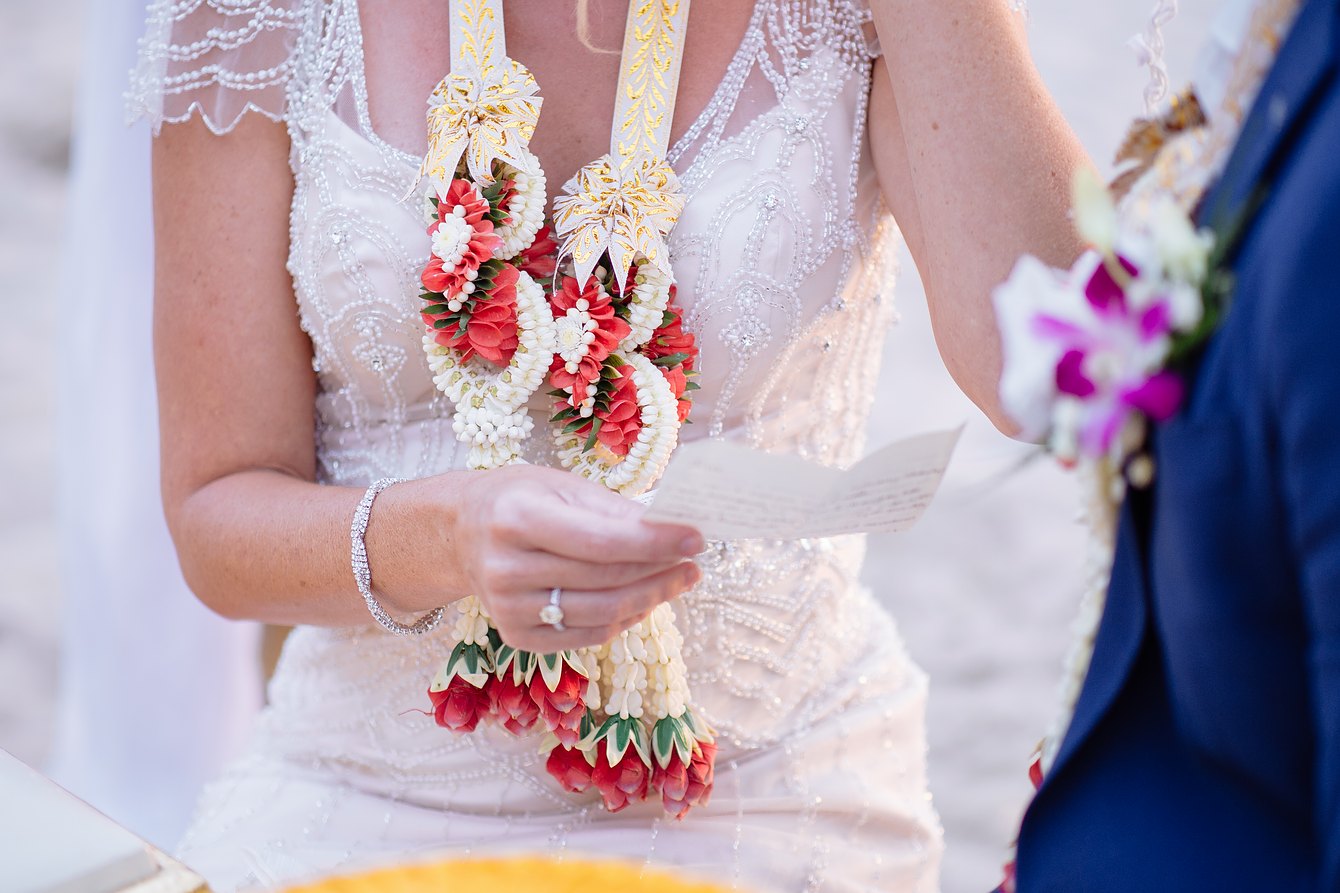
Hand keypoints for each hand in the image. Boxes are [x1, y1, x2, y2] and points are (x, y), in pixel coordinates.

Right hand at [453, 465, 703, 651]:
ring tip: (678, 579)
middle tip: (693, 561)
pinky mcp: (516, 636)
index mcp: (516, 518)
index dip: (655, 543)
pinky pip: (587, 634)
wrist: (463, 533)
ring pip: (601, 614)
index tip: (695, 539)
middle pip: (605, 580)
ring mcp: (508, 609)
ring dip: (650, 598)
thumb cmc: (519, 500)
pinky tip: (645, 600)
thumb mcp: (561, 486)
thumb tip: (672, 529)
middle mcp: (506, 569)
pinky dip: (623, 619)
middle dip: (660, 571)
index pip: (601, 541)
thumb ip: (614, 511)